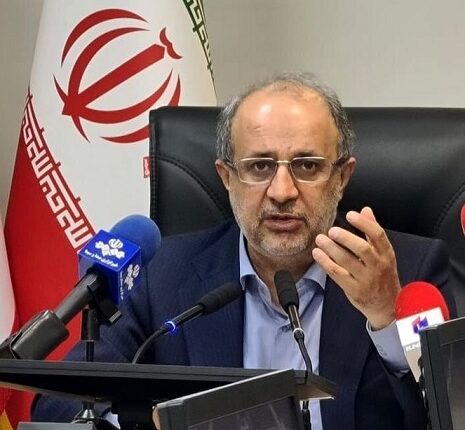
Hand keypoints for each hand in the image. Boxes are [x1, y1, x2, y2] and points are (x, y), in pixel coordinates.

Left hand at [312, 206, 400, 328]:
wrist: (387, 306)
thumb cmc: (383, 275)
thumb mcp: (384, 253)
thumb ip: (373, 232)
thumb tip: (365, 210)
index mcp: (386, 254)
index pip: (378, 235)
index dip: (363, 223)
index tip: (350, 215)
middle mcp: (377, 266)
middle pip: (362, 249)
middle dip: (345, 238)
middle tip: (332, 230)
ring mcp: (365, 279)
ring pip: (347, 262)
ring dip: (331, 249)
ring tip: (320, 239)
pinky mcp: (353, 289)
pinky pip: (337, 274)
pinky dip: (325, 262)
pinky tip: (317, 253)